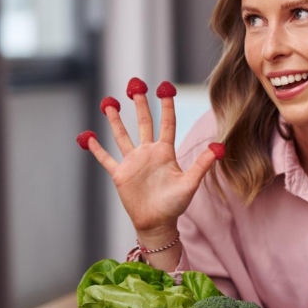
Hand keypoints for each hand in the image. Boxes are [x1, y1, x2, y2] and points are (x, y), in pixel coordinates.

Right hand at [78, 79, 221, 245]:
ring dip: (115, 120)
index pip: (166, 123)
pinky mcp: (120, 174)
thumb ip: (202, 164)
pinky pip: (106, 159)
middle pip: (143, 123)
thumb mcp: (190, 183)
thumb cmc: (175, 204)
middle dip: (139, 104)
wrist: (157, 224)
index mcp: (165, 152)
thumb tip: (219, 146)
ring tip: (109, 102)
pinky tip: (88, 136)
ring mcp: (133, 162)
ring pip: (122, 136)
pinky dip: (96, 149)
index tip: (165, 87)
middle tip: (134, 84)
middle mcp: (148, 153)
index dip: (166, 105)